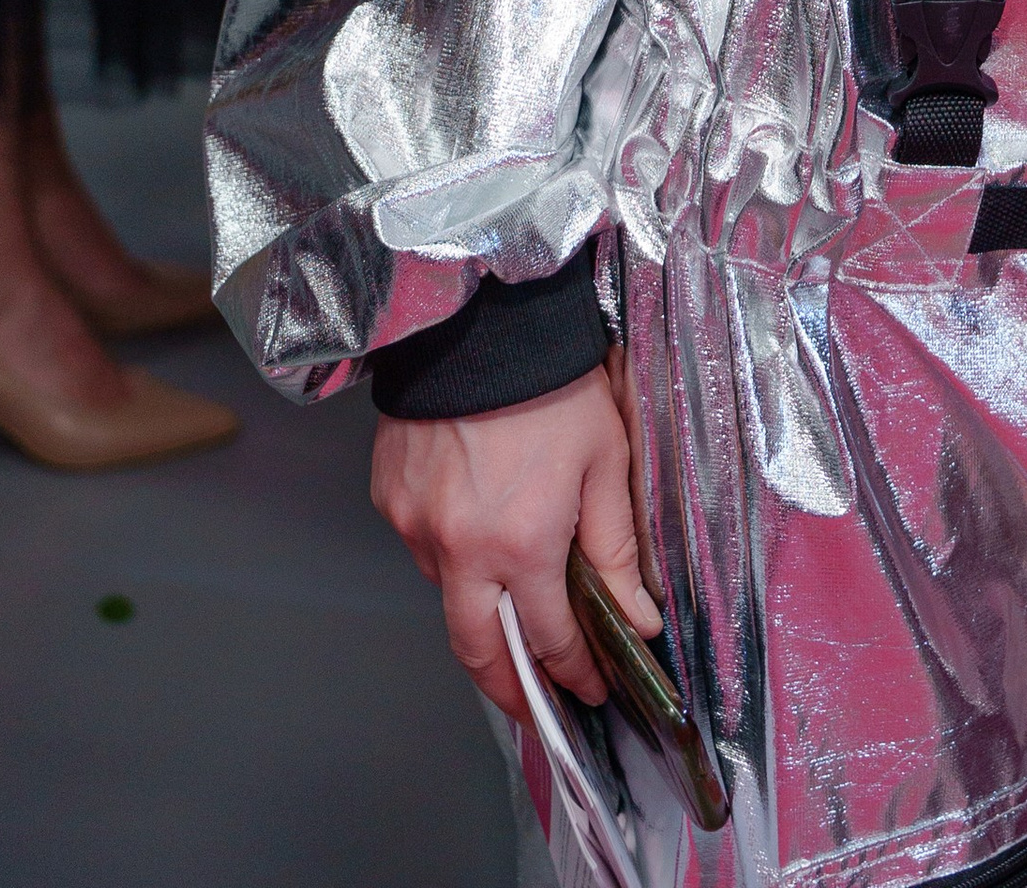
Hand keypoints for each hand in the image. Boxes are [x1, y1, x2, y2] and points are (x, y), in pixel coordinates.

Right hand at [369, 362, 659, 725]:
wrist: (482, 319)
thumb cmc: (553, 382)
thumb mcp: (605, 459)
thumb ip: (615, 547)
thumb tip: (636, 618)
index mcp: (521, 544)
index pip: (549, 640)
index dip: (574, 673)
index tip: (592, 690)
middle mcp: (460, 549)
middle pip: (478, 651)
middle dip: (509, 691)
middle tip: (535, 707)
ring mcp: (416, 526)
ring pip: (448, 598)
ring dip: (481, 613)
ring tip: (516, 612)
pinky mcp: (390, 500)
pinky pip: (423, 549)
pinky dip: (452, 557)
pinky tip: (479, 534)